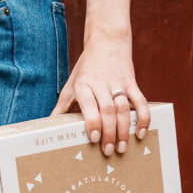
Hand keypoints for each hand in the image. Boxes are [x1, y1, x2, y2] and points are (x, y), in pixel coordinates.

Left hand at [51, 33, 149, 155]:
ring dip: (124, 130)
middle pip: (108, 110)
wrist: (107, 41)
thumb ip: (62, 105)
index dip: (93, 122)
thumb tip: (50, 124)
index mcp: (84, 84)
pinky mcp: (132, 82)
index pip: (89, 104)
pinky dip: (143, 117)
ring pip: (123, 108)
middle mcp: (101, 84)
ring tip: (122, 148)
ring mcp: (118, 83)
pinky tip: (140, 133)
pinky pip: (140, 101)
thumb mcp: (71, 83)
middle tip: (108, 151)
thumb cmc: (86, 68)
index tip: (94, 138)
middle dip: (109, 133)